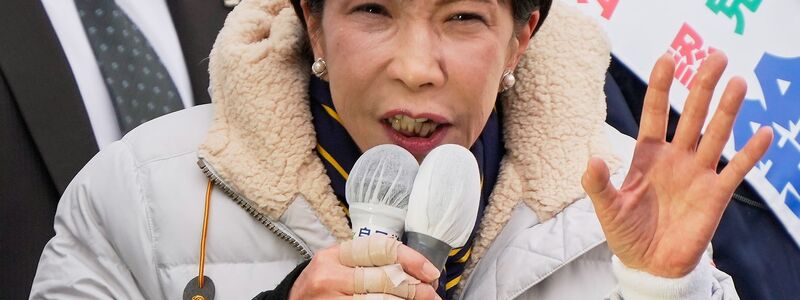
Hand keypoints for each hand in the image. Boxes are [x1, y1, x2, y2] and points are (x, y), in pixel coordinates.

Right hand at [289, 238, 440, 299]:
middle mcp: (331, 276)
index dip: (411, 260)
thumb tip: (416, 270)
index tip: (430, 272)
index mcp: (336, 254)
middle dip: (416, 288)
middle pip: (386, 280)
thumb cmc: (323, 282)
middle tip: (432, 293)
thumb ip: (369, 261)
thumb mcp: (339, 262)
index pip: (381, 250)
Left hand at [582, 51, 772, 277]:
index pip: (654, 113)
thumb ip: (598, 184)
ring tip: (738, 82)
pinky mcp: (715, 195)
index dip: (660, 87)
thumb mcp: (607, 208)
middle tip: (716, 56)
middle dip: (702, 87)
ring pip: (715, 134)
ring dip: (727, 110)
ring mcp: (697, 174)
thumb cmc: (627, 233)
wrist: (651, 265)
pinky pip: (736, 170)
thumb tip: (590, 160)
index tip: (667, 58)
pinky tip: (762, 133)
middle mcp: (675, 158)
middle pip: (691, 115)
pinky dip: (750, 153)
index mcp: (647, 155)